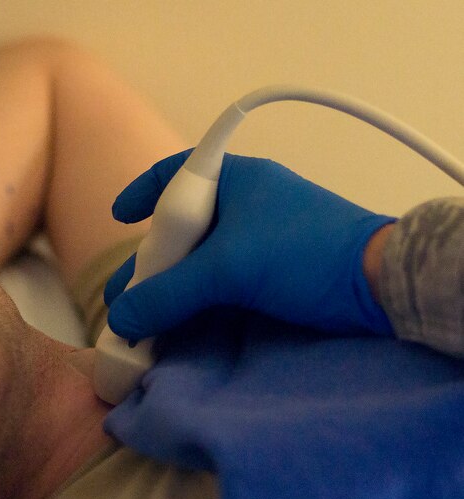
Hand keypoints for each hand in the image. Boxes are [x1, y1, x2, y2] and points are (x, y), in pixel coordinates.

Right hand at [105, 150, 395, 339]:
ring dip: (168, 289)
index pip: (175, 175)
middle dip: (147, 264)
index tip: (118, 219)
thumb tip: (119, 318)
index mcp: (235, 181)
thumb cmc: (303, 254)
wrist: (381, 287)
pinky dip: (193, 302)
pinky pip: (218, 283)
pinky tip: (174, 324)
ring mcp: (258, 242)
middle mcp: (243, 206)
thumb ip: (168, 293)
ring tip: (140, 320)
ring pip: (197, 261)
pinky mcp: (270, 274)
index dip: (142, 193)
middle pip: (180, 229)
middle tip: (123, 297)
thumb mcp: (228, 269)